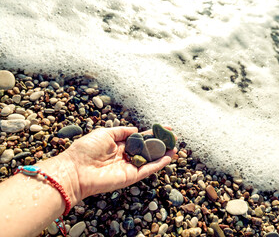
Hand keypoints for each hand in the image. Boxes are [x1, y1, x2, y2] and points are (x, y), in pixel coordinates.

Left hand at [59, 126, 175, 202]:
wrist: (75, 171)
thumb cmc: (85, 150)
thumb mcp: (104, 133)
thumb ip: (121, 131)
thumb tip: (136, 129)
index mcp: (118, 145)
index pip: (138, 138)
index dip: (151, 133)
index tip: (163, 128)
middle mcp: (125, 156)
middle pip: (147, 149)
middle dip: (160, 143)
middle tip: (173, 137)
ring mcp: (128, 167)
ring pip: (150, 160)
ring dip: (163, 154)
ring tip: (175, 147)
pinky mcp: (130, 177)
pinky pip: (147, 169)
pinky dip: (159, 164)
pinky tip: (169, 157)